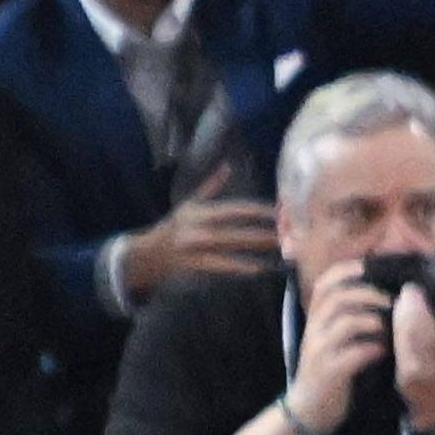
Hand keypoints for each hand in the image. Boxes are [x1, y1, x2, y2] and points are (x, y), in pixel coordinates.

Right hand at [121, 194, 283, 294]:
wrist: (148, 253)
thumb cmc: (173, 227)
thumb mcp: (189, 204)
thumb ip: (210, 186)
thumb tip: (227, 166)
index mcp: (200, 210)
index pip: (235, 208)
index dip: (257, 210)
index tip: (278, 212)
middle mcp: (198, 226)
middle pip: (236, 228)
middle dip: (262, 230)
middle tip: (286, 232)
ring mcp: (195, 246)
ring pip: (230, 245)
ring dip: (255, 246)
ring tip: (277, 247)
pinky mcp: (194, 264)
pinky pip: (219, 265)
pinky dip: (238, 266)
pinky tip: (257, 268)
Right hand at [286, 250, 393, 434]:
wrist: (306, 412)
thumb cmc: (325, 374)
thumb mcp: (326, 343)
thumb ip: (342, 321)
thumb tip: (375, 300)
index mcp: (314, 321)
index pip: (324, 285)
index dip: (345, 271)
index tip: (367, 267)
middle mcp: (313, 332)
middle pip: (338, 298)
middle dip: (369, 295)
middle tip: (390, 302)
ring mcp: (320, 352)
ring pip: (346, 323)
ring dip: (373, 321)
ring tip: (388, 328)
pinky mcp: (329, 373)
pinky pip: (354, 354)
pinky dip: (372, 349)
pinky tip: (382, 352)